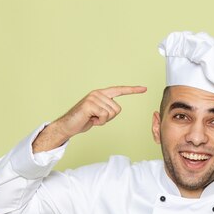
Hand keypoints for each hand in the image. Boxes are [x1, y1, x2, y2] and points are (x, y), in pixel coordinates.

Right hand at [32, 86, 146, 152]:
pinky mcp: (90, 104)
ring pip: (111, 113)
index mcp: (101, 94)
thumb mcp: (98, 113)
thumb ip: (107, 108)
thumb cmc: (83, 120)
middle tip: (96, 118)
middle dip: (108, 118)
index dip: (132, 90)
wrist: (68, 125)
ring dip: (103, 120)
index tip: (144, 88)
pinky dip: (99, 122)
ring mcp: (93, 98)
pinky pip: (104, 116)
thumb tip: (115, 108)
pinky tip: (90, 119)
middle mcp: (98, 93)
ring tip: (92, 118)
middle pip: (117, 109)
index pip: (119, 90)